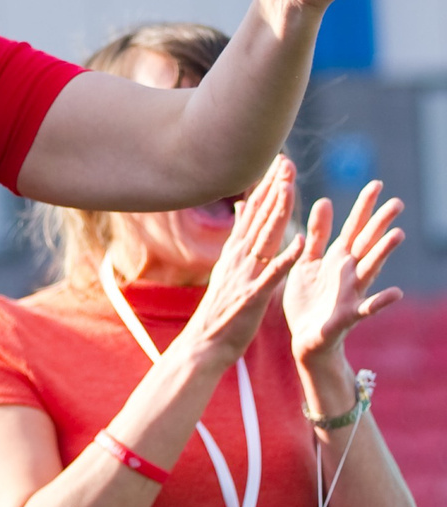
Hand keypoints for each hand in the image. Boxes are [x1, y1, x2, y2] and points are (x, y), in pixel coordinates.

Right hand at [176, 159, 302, 368]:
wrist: (204, 344)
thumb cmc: (221, 312)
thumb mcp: (228, 272)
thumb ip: (239, 245)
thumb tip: (243, 219)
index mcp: (234, 253)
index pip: (253, 213)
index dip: (266, 187)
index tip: (278, 163)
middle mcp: (238, 258)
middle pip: (259, 217)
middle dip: (274, 189)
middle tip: (286, 162)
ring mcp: (245, 275)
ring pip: (265, 238)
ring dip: (278, 211)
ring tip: (290, 187)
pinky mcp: (254, 296)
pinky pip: (273, 274)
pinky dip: (286, 258)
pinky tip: (301, 243)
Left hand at [284, 181, 405, 367]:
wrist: (305, 338)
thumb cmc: (308, 298)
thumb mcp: (308, 261)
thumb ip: (317, 235)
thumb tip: (325, 201)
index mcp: (337, 258)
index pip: (353, 227)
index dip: (364, 207)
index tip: (376, 184)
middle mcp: (349, 272)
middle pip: (366, 243)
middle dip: (380, 223)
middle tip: (397, 202)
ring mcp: (351, 293)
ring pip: (370, 269)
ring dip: (383, 253)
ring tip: (398, 235)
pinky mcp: (348, 315)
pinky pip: (367, 308)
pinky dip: (381, 301)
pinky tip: (396, 293)